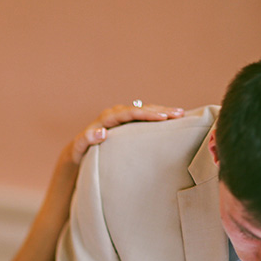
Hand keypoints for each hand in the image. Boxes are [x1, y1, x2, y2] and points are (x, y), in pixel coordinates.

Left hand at [67, 103, 184, 163]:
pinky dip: (158, 116)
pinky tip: (173, 118)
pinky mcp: (127, 123)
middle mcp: (115, 114)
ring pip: (145, 110)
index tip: (163, 117)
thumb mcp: (80, 147)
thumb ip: (87, 139)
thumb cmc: (79, 151)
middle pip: (140, 109)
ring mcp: (122, 117)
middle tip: (179, 114)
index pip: (129, 113)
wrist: (79, 150)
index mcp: (106, 118)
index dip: (146, 114)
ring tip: (182, 114)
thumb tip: (102, 132)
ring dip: (162, 111)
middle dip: (160, 110)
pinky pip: (144, 117)